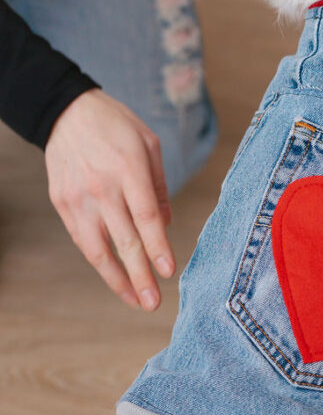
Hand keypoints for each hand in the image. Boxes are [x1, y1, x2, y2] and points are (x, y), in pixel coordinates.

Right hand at [44, 89, 175, 308]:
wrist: (66, 111)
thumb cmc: (115, 126)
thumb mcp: (148, 144)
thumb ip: (159, 187)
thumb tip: (165, 225)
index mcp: (128, 169)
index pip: (145, 217)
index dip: (157, 246)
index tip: (168, 271)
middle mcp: (101, 186)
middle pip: (124, 239)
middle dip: (140, 275)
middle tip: (153, 302)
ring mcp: (78, 197)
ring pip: (98, 248)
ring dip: (117, 279)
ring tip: (135, 300)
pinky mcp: (62, 203)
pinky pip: (82, 239)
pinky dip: (98, 261)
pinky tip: (114, 277)